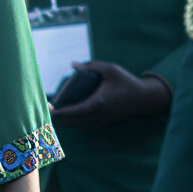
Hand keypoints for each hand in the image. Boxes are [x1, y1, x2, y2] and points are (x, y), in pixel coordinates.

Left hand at [52, 60, 171, 129]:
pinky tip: (70, 120)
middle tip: (47, 113)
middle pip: (75, 121)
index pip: (75, 111)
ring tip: (55, 116)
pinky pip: (88, 127)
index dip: (61, 112)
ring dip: (67, 123)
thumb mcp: (110, 69)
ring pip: (81, 126)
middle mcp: (100, 114)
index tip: (49, 110)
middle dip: (60, 119)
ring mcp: (104, 120)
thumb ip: (90, 66)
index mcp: (99, 102)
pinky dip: (77, 125)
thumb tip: (73, 64)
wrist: (146, 97)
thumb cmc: (127, 81)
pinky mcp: (107, 121)